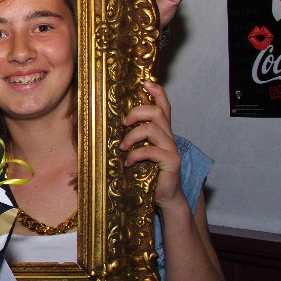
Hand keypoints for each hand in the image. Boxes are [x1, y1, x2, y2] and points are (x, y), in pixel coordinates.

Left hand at [121, 81, 185, 210]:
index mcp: (162, 131)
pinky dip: (136, 155)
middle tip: (124, 123)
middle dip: (137, 112)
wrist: (165, 196)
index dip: (156, 92)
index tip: (145, 84)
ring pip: (153, 129)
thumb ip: (132, 136)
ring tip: (123, 147)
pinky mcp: (172, 162)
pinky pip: (152, 151)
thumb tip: (108, 122)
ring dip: (133, 136)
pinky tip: (129, 162)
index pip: (163, 105)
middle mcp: (169, 136)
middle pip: (157, 111)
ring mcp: (172, 148)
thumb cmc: (147, 173)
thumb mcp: (138, 150)